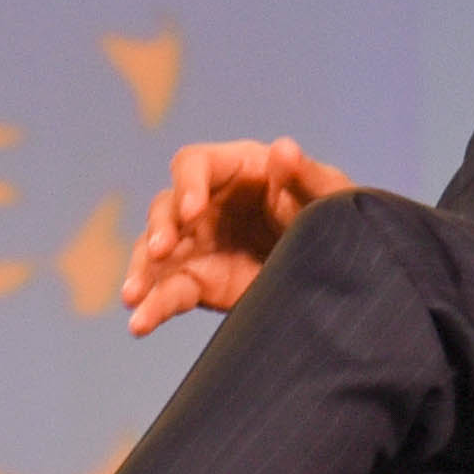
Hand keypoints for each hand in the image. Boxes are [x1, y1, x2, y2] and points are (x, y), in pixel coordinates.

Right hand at [120, 138, 355, 334]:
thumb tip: (284, 149)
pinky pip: (168, 292)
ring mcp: (198, 244)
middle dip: (159, 229)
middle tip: (161, 251)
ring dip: (141, 272)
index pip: (195, 165)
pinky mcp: (198, 282)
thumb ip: (308, 176)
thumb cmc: (333, 217)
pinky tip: (140, 324)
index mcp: (237, 170)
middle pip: (167, 208)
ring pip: (155, 253)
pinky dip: (153, 308)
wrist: (340, 270)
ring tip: (133, 297)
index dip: (188, 185)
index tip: (193, 211)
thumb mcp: (329, 196)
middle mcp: (208, 203)